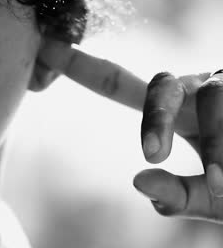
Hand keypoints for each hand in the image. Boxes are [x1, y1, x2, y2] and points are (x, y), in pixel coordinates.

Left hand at [38, 40, 222, 222]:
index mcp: (177, 113)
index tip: (43, 46)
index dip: (82, 65)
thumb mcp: (216, 201)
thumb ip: (181, 195)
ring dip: (209, 143)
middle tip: (151, 155)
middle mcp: (201, 90)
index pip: (120, 85)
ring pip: (206, 97)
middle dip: (153, 117)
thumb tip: (140, 180)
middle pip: (160, 83)